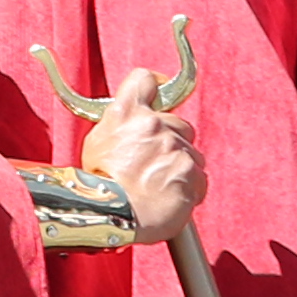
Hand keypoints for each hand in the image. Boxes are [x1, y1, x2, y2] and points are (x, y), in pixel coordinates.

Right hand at [84, 95, 206, 242]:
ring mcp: (175, 148)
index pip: (143, 80)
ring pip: (191, 153)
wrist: (112, 216)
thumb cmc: (98, 187)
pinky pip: (199, 178)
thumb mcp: (96, 144)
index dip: (153, 85)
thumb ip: (119, 127)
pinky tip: (170, 198)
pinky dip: (189, 188)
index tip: (158, 91)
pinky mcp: (192, 172)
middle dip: (172, 141)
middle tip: (154, 163)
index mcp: (126, 113)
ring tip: (160, 186)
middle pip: (178, 123)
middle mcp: (153, 125)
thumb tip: (130, 127)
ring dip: (180, 167)